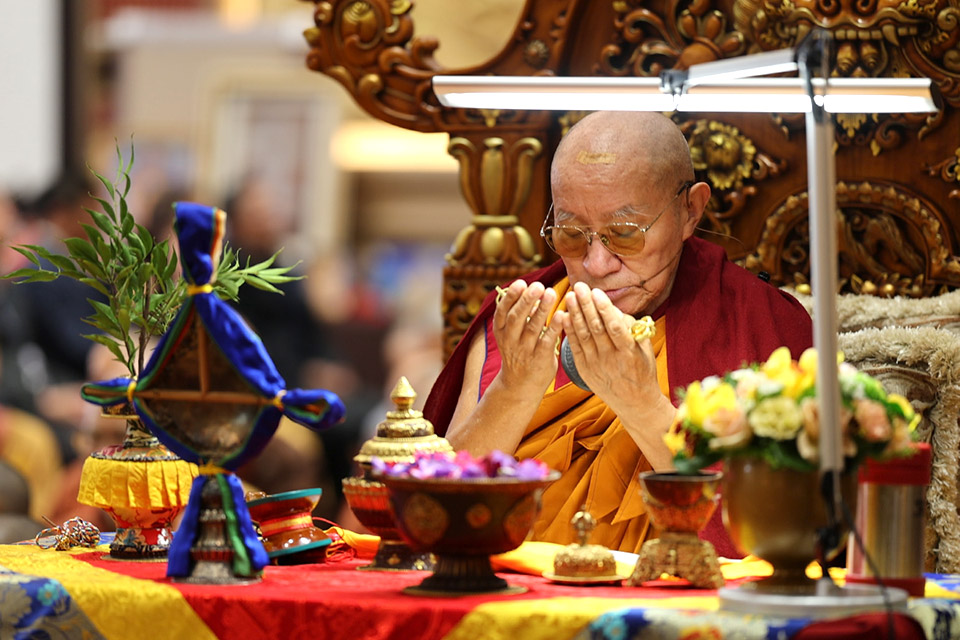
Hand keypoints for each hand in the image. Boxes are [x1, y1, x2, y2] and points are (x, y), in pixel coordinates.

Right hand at [492, 279, 562, 396]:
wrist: (520, 386)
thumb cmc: (519, 352)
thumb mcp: (511, 334)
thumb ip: (519, 314)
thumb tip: (530, 289)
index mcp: (501, 331)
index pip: (502, 312)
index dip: (511, 298)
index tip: (521, 283)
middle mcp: (510, 340)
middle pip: (516, 318)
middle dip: (527, 301)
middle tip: (538, 285)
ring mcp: (524, 351)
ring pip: (533, 328)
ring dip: (542, 310)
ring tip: (551, 293)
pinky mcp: (540, 359)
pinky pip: (547, 341)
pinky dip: (554, 327)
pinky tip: (562, 314)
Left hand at [558, 282, 661, 413]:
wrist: (634, 403)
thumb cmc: (642, 371)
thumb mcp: (645, 350)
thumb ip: (632, 329)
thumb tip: (615, 310)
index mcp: (629, 352)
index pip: (614, 326)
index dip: (604, 308)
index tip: (596, 292)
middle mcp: (611, 358)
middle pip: (595, 328)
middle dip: (586, 306)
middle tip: (578, 286)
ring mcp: (596, 365)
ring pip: (583, 336)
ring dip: (575, 315)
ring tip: (569, 296)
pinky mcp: (585, 370)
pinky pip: (575, 348)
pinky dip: (569, 332)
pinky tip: (564, 316)